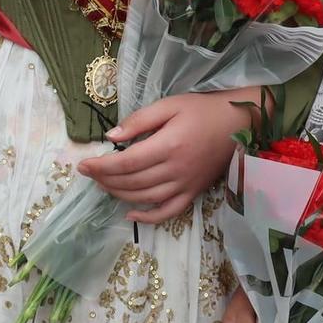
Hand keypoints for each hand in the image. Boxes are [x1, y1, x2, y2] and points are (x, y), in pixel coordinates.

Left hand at [77, 88, 257, 224]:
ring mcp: (185, 185)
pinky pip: (169, 212)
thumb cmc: (202, 110)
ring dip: (119, 194)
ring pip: (145, 198)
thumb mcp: (169, 105)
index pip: (126, 163)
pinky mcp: (194, 193)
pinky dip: (148, 217)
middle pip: (132, 182)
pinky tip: (130, 213)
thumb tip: (111, 137)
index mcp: (168, 146)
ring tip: (103, 185)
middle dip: (105, 180)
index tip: (83, 165)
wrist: (238, 122)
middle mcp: (176, 170)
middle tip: (89, 174)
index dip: (101, 166)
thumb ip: (139, 120)